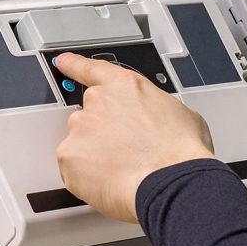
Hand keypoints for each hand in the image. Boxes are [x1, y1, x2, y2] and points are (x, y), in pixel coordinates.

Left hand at [54, 53, 214, 222]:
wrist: (171, 183)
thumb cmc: (181, 153)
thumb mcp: (183, 116)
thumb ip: (160, 110)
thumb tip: (162, 121)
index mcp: (125, 87)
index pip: (91, 69)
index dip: (74, 65)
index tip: (63, 62)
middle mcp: (98, 102)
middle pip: (89, 116)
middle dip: (102, 134)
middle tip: (125, 152)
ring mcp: (80, 128)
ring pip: (80, 144)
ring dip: (95, 157)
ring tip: (123, 171)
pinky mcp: (69, 156)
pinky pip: (73, 170)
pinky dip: (87, 179)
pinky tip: (111, 182)